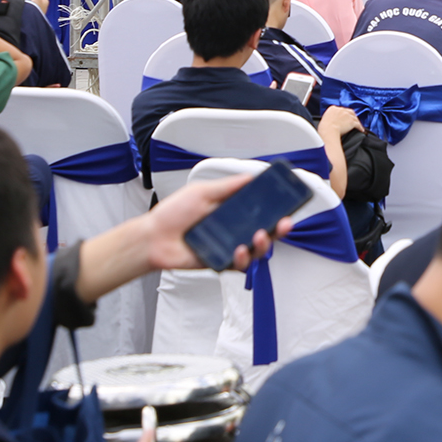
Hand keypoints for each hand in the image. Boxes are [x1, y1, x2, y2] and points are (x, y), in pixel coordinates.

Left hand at [142, 173, 294, 270]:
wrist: (153, 238)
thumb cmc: (172, 214)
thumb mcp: (202, 192)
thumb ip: (228, 186)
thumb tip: (251, 177)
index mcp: (230, 210)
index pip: (259, 208)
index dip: (275, 207)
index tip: (288, 203)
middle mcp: (232, 229)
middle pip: (264, 230)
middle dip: (278, 228)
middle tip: (284, 223)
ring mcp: (228, 246)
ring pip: (256, 250)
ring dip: (263, 244)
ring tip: (260, 236)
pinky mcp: (220, 263)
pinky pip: (239, 264)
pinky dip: (242, 258)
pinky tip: (238, 249)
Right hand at [318, 105, 359, 142]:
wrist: (328, 131)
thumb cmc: (324, 128)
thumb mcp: (324, 118)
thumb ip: (329, 117)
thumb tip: (331, 121)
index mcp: (333, 108)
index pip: (341, 109)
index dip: (344, 113)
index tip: (345, 117)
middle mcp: (341, 110)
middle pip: (349, 111)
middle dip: (351, 115)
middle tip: (353, 120)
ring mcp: (347, 115)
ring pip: (354, 117)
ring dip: (357, 121)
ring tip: (358, 125)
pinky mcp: (352, 121)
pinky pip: (358, 124)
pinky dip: (360, 127)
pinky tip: (361, 130)